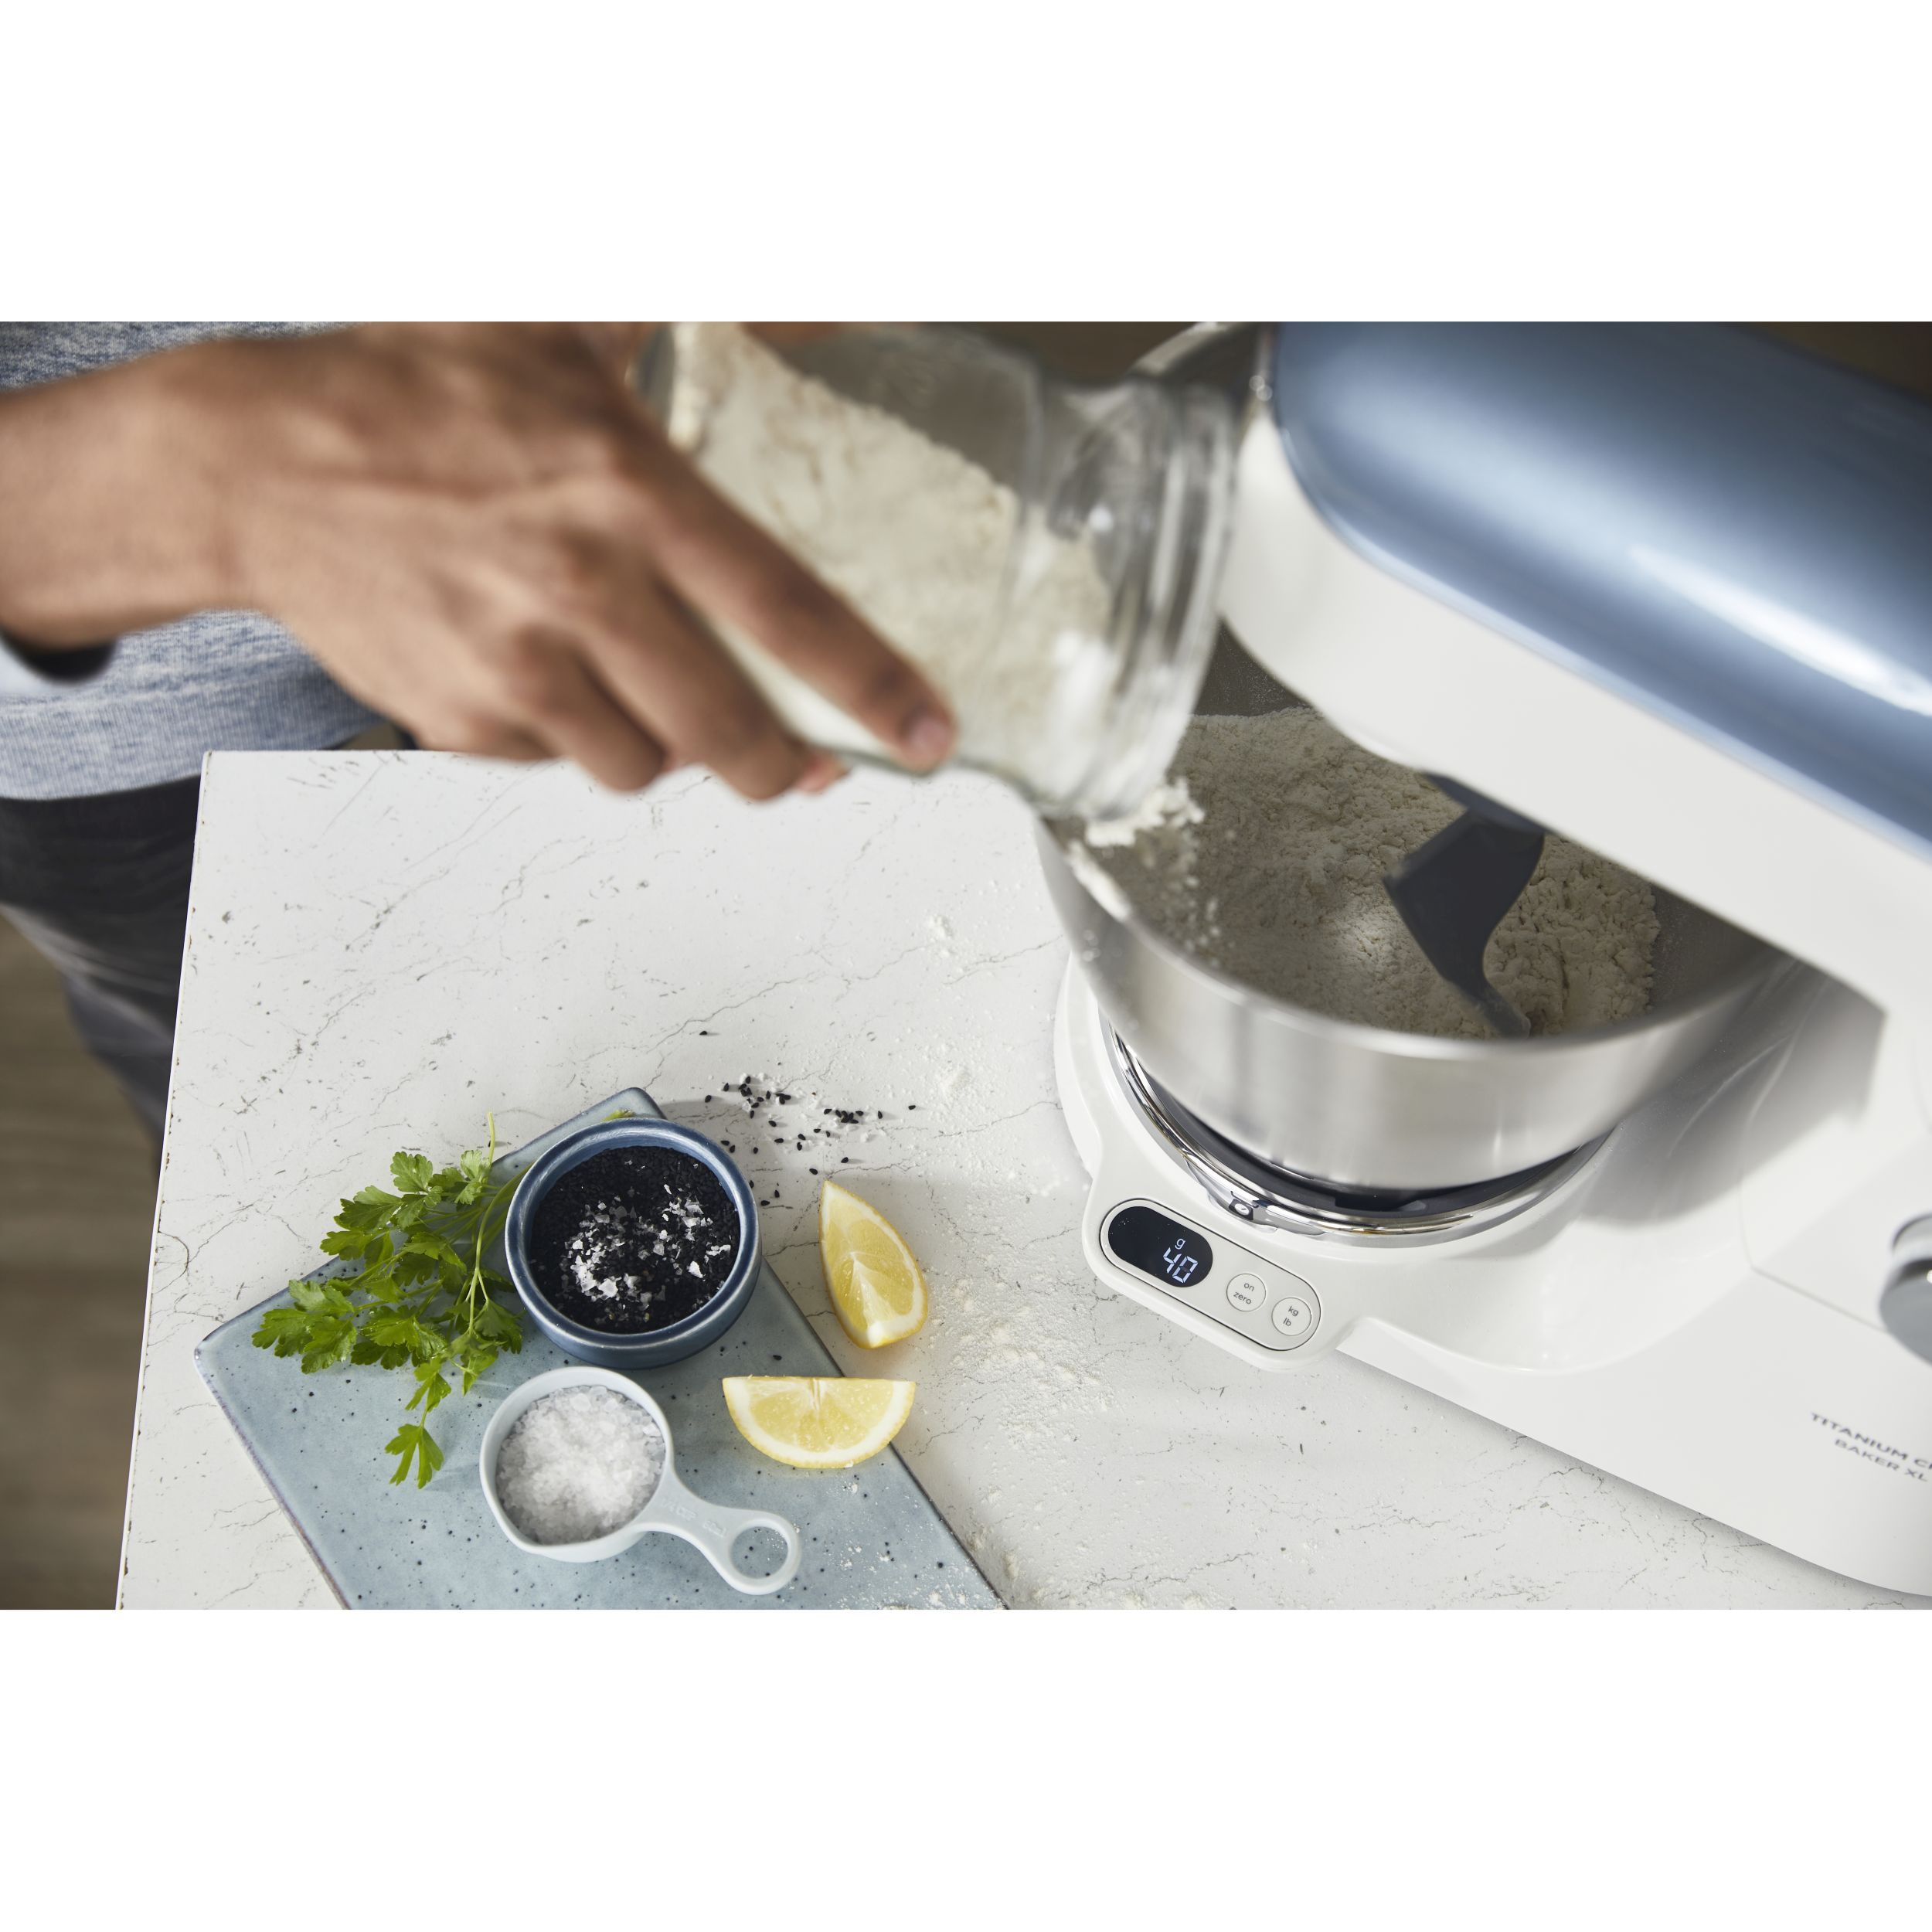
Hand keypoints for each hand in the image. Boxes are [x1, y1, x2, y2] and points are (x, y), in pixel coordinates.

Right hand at [0, 323, 954, 797]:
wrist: (257, 464)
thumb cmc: (417, 389)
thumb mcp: (562, 323)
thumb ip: (696, 307)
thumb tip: (829, 285)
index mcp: (628, 491)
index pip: (786, 609)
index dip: (871, 686)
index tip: (929, 737)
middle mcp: (580, 589)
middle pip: (728, 733)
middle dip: (781, 766)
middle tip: (798, 764)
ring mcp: (514, 667)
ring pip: (642, 765)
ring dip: (663, 746)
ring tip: (644, 692)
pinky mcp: (460, 720)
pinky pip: (554, 763)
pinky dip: (567, 737)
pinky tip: (543, 674)